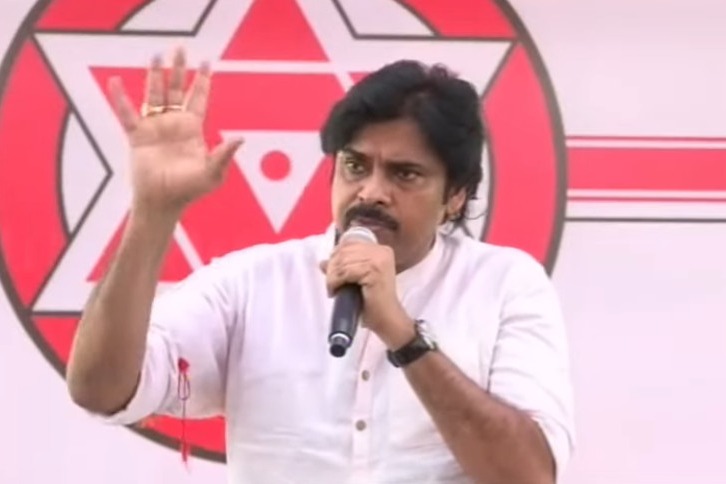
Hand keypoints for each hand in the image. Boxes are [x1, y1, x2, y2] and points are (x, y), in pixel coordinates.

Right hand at [108, 47, 243, 215]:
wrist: (163, 202)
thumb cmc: (189, 190)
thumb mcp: (212, 172)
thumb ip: (224, 154)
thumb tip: (240, 138)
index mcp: (193, 129)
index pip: (199, 99)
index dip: (203, 81)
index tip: (206, 62)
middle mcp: (174, 124)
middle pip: (176, 90)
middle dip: (179, 69)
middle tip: (180, 48)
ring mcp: (155, 128)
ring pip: (154, 95)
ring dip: (154, 75)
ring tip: (155, 54)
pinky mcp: (137, 136)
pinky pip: (126, 113)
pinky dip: (120, 98)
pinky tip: (116, 81)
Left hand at [321, 240, 414, 347]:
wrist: (386, 318)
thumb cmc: (372, 302)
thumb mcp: (357, 279)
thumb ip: (342, 267)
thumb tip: (322, 262)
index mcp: (380, 250)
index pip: (349, 244)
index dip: (335, 256)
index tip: (331, 272)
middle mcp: (381, 251)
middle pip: (344, 251)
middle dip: (331, 267)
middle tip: (330, 283)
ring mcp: (379, 260)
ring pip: (342, 261)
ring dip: (331, 276)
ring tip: (333, 289)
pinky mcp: (374, 271)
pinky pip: (345, 271)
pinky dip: (335, 282)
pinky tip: (335, 291)